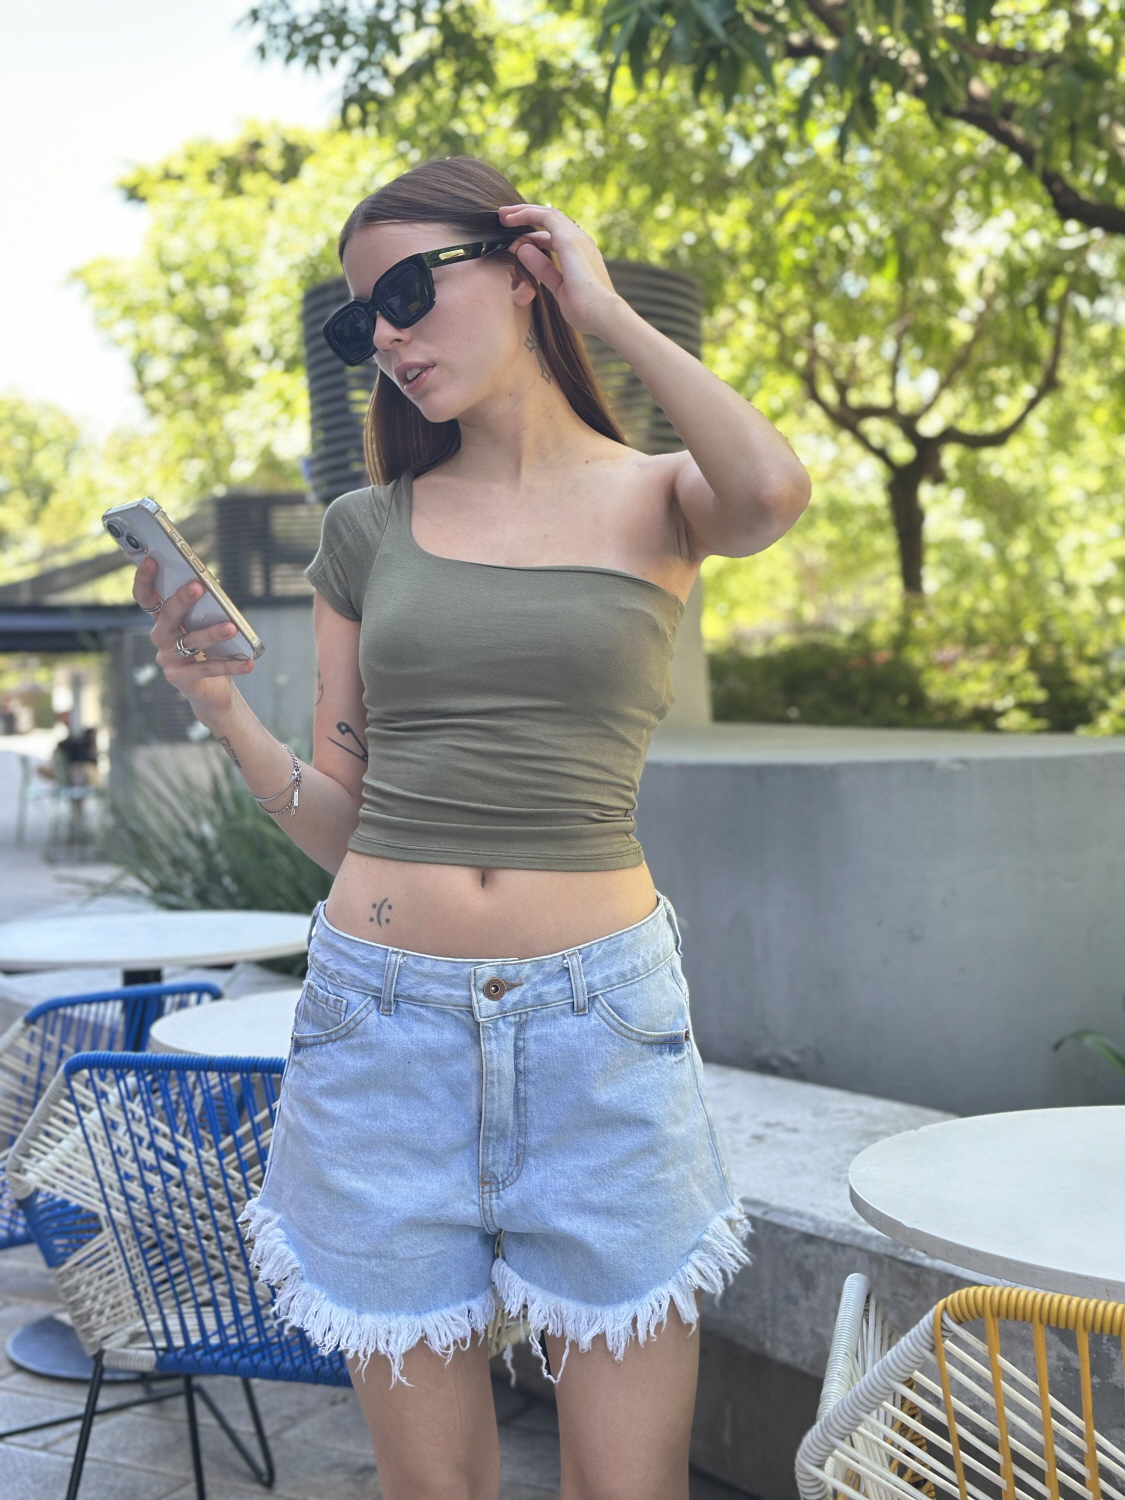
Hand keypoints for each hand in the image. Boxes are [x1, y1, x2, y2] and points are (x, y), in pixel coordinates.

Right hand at [133, 556, 253, 717]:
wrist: (211, 692)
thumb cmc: (209, 651)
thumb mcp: (203, 627)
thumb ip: (203, 609)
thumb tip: (211, 585)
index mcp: (163, 622)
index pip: (146, 599)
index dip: (144, 580)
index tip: (151, 560)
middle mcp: (161, 640)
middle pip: (167, 617)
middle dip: (181, 600)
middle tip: (197, 586)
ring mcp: (168, 660)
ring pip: (190, 642)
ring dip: (212, 633)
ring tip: (231, 628)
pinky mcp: (182, 679)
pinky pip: (208, 668)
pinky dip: (230, 665)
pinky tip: (247, 663)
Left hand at [498, 203, 623, 337]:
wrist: (602, 314)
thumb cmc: (585, 309)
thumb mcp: (558, 287)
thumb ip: (543, 269)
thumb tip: (522, 251)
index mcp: (582, 253)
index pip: (555, 236)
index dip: (533, 236)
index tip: (514, 241)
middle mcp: (581, 241)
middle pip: (551, 219)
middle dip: (527, 215)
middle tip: (504, 218)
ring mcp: (577, 238)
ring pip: (547, 214)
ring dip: (524, 211)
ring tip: (503, 215)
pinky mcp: (568, 239)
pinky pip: (545, 217)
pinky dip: (526, 214)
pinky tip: (510, 219)